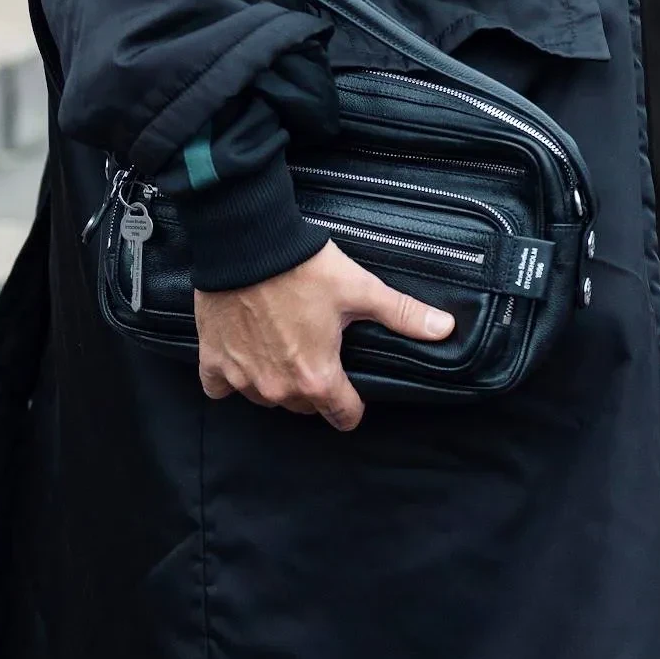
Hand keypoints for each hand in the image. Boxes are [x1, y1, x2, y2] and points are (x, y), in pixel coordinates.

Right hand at [195, 241, 454, 431]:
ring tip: (284, 347)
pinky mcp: (213, 361)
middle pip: (304, 406)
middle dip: (315, 387)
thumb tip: (446, 328)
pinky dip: (231, 377)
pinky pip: (221, 387)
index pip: (344, 415)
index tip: (353, 389)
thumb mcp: (360, 289)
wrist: (246, 243)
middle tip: (318, 353)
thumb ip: (403, 314)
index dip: (353, 403)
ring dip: (276, 382)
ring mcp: (242, 378)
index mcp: (317, 378)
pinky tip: (243, 355)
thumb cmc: (303, 268)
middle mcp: (278, 389)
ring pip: (266, 398)